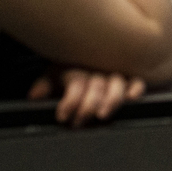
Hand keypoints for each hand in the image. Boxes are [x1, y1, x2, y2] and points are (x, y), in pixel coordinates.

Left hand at [28, 66, 145, 126]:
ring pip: (116, 84)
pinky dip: (135, 89)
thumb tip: (34, 96)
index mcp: (78, 67)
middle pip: (96, 86)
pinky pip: (137, 82)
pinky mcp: (133, 77)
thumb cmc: (75, 68)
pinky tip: (130, 98)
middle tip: (80, 122)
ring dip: (111, 100)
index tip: (62, 116)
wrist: (102, 48)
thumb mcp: (56, 74)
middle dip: (88, 106)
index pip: (75, 83)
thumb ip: (45, 85)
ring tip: (103, 115)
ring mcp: (116, 73)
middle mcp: (97, 69)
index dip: (69, 101)